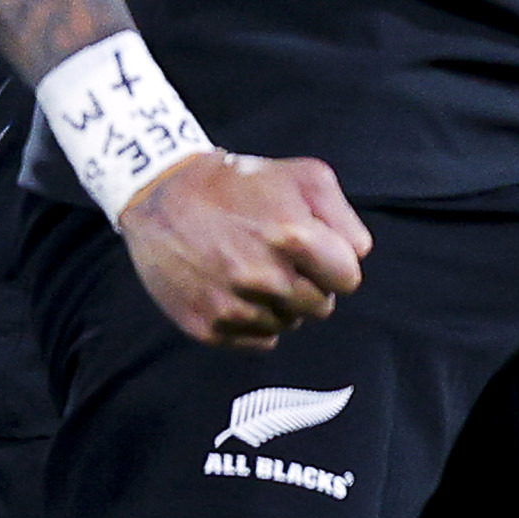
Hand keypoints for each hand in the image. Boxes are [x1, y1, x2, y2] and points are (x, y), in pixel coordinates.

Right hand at [124, 151, 368, 347]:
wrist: (161, 194)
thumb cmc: (239, 183)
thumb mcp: (304, 176)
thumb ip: (344, 216)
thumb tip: (357, 255)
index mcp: (293, 237)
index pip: (348, 279)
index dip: (334, 264)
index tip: (314, 252)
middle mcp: (263, 277)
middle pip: (320, 307)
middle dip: (309, 284)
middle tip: (278, 259)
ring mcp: (232, 305)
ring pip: (288, 325)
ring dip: (280, 304)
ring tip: (252, 270)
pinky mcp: (206, 325)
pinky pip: (257, 341)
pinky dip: (253, 321)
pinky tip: (235, 289)